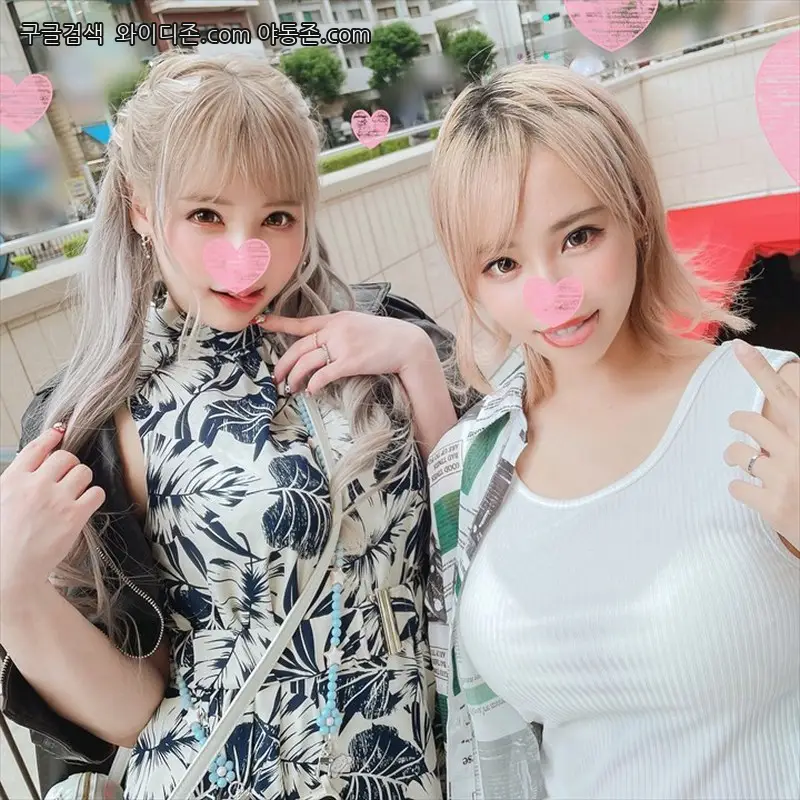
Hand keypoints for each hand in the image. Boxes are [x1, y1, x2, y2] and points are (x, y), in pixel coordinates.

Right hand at [0, 426, 104, 595]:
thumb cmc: (3, 539)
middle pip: (66, 457)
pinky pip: (96, 493)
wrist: (8, 570)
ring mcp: (56, 500)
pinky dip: (93, 497)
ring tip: (74, 494)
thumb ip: (16, 480)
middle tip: (66, 478)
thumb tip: (33, 462)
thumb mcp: (0, 500)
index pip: (37, 447)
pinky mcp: (74, 516)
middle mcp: (35, 485)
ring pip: (84, 471)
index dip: (51, 437)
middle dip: (69, 465)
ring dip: (82, 481)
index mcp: (12, 480)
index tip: (59, 433)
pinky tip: (84, 506)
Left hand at [256, 311, 431, 393]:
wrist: (408, 344)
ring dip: (295, 378)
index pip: (302, 322)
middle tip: (276, 377)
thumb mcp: (360, 325)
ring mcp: (343, 345)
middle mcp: (336, 329)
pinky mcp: (351, 361)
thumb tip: (324, 345)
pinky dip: (314, 384)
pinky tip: (311, 391)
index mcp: (337, 319)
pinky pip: (324, 375)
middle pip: (299, 348)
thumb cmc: (386, 338)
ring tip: (291, 388)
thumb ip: (340, 331)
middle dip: (284, 364)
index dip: (279, 323)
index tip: (261, 322)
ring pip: (308, 363)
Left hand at [724, 342, 798, 545]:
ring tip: (751, 465)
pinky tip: (756, 495)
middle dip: (739, 423)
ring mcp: (785, 479)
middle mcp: (799, 450)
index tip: (737, 346)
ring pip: (735, 453)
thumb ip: (795, 429)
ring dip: (736, 457)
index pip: (784, 394)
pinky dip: (741, 490)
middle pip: (747, 421)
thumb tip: (782, 411)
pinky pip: (735, 487)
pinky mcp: (773, 506)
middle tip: (742, 429)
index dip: (759, 369)